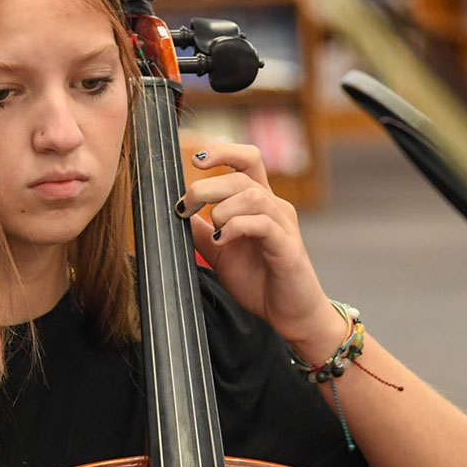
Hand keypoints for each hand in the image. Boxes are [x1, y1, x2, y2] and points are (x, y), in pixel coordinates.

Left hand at [177, 142, 340, 358]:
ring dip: (222, 208)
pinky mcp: (287, 248)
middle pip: (241, 175)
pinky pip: (262, 224)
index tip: (195, 161)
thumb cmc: (258, 281)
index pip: (247, 160)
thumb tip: (177, 212)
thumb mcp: (219, 253)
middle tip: (185, 207)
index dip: (223, 152)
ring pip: (252, 195)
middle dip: (207, 186)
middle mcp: (274, 208)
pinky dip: (237, 227)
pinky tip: (222, 241)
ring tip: (213, 230)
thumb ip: (202, 231)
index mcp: (259, 203)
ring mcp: (283, 226)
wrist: (289, 314)